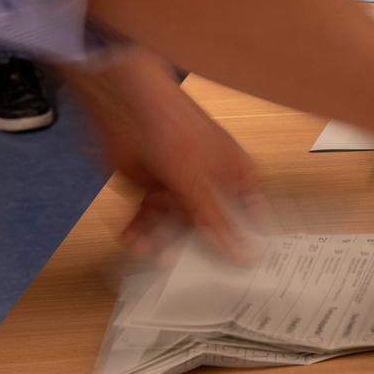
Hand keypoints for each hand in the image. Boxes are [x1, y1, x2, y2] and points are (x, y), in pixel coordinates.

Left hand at [63, 50, 263, 259]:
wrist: (123, 104)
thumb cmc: (173, 127)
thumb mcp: (198, 181)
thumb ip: (216, 220)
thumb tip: (246, 254)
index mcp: (236, 176)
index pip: (251, 216)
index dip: (244, 241)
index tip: (235, 269)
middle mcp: (210, 184)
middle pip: (209, 226)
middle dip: (192, 245)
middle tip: (176, 262)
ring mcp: (179, 186)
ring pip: (175, 226)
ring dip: (159, 239)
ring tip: (145, 248)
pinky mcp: (149, 189)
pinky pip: (148, 218)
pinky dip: (139, 230)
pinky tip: (131, 238)